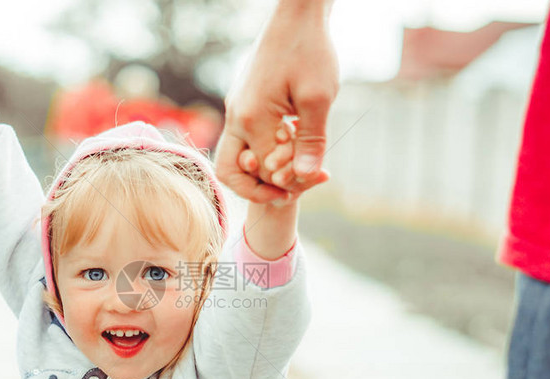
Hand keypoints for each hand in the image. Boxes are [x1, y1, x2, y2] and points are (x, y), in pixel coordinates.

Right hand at [215, 0, 337, 202]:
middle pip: (230, 172)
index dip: (288, 182)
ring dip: (261, 169)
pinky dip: (263, 149)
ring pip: (235, 157)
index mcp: (251, 119)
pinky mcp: (242, 102)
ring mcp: (236, 109)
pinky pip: (244, 138)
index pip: (263, 171)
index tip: (316, 177)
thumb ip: (310, 141)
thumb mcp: (318, 98)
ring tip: (293, 167)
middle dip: (259, 188)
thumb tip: (302, 176)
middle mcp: (236, 117)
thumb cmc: (309, 50)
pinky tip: (290, 141)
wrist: (296, 14)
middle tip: (291, 190)